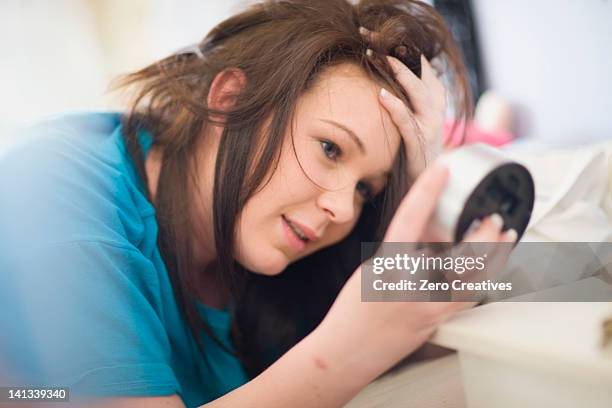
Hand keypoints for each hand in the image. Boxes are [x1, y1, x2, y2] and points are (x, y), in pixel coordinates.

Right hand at [316, 163, 515, 383]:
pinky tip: (491, 267)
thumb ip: (399, 251)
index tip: (443, 169)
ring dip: (494, 256)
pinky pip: (467, 297)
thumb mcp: (370, 270)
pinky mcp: (436, 321)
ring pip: (474, 279)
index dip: (428, 190)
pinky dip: (482, 278)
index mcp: (387, 266)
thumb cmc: (351, 313)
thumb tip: (426, 231)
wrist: (346, 352)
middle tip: (495, 217)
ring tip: (505, 237)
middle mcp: (411, 285)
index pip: (411, 218)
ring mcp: (427, 306)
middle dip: (483, 234)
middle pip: (459, 255)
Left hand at [359, 27, 446, 172]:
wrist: (424, 185)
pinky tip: (381, 95)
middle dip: (402, 56)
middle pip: (423, 76)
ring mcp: (430, 128)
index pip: (424, 69)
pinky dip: (396, 108)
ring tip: (382, 59)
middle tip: (376, 40)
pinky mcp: (419, 145)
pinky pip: (408, 123)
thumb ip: (407, 101)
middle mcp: (436, 112)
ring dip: (401, 75)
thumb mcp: (414, 121)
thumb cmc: (414, 151)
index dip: (408, 52)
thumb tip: (388, 80)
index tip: (386, 38)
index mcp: (434, 103)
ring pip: (420, 95)